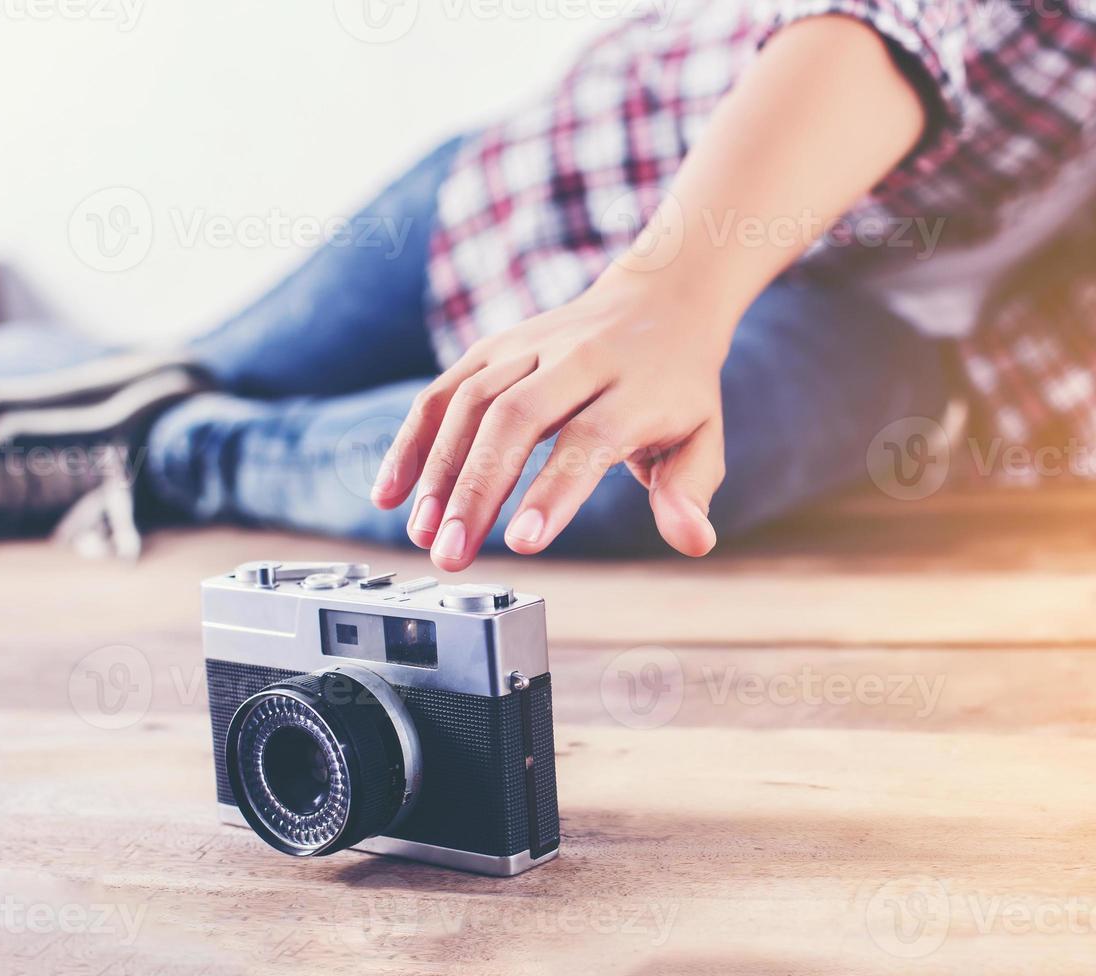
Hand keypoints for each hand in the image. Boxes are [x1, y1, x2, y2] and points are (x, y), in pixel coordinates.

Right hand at [370, 272, 732, 570]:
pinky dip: (413, 439)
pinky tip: (394, 491)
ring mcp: (531, 347)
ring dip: (439, 470)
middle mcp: (578, 360)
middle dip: (476, 488)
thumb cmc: (678, 387)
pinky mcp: (495, 347)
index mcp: (634, 389)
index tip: (522, 543)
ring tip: (424, 534)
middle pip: (516, 418)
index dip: (553, 490)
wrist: (659, 302)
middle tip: (451, 553)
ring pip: (472, 401)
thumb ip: (689, 491)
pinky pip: (445, 389)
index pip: (588, 438)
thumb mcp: (702, 438)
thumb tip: (695, 541)